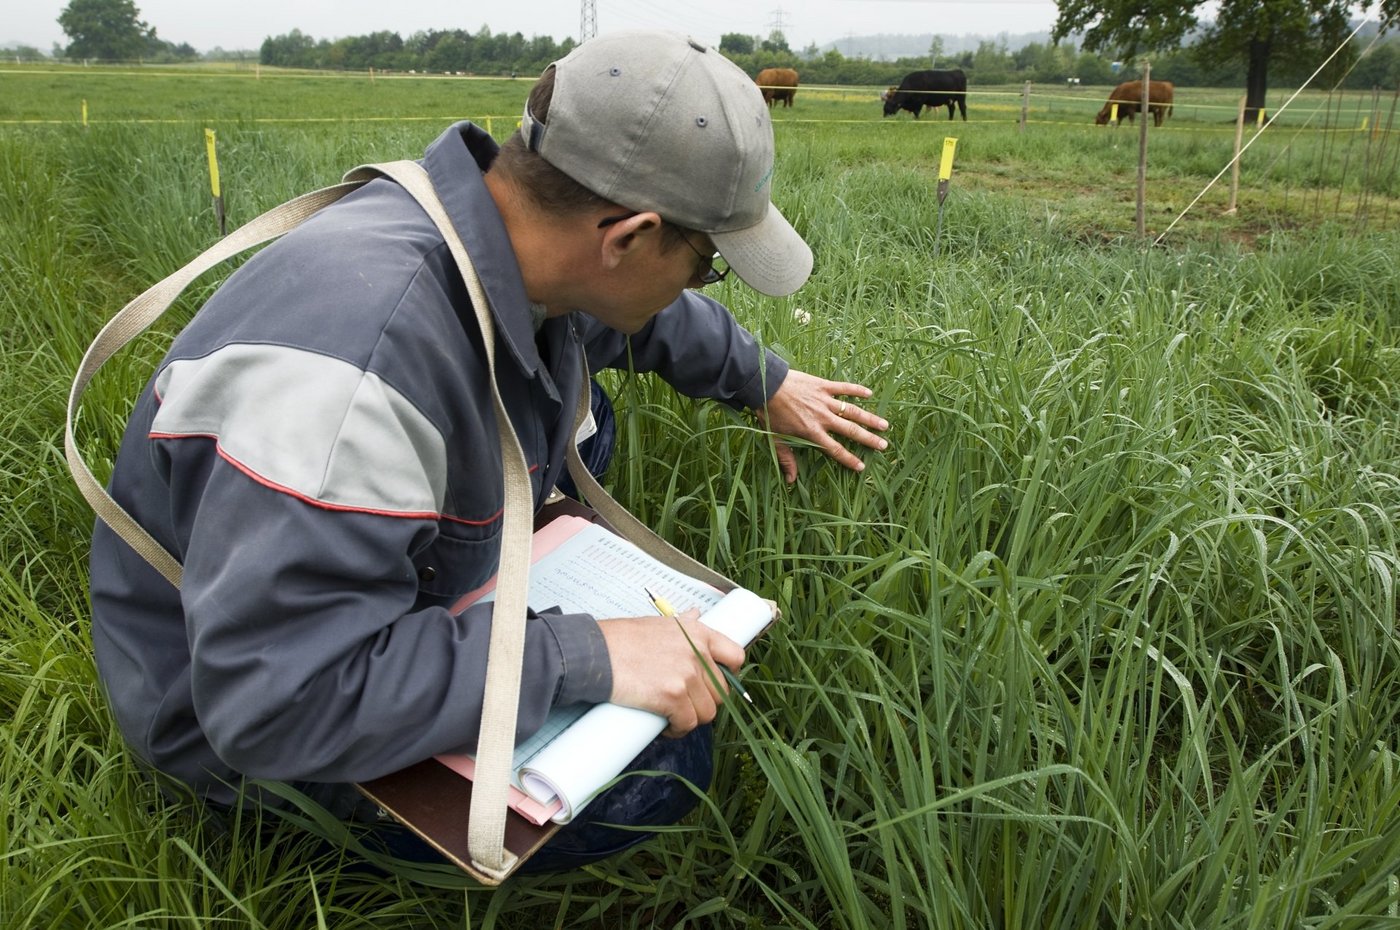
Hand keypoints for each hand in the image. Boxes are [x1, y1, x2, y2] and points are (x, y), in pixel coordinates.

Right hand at [597, 610, 744, 736]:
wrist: (596, 653)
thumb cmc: (621, 640)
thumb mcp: (659, 623)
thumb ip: (682, 623)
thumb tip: (695, 613)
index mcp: (698, 633)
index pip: (735, 656)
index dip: (729, 675)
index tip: (716, 684)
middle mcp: (697, 652)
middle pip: (721, 691)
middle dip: (705, 702)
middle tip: (686, 704)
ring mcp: (687, 674)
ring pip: (707, 712)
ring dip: (691, 719)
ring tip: (674, 716)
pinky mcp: (673, 696)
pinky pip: (687, 723)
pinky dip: (678, 730)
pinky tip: (666, 725)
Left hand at [754, 369, 889, 482]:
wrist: (764, 384)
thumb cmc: (769, 412)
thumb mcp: (775, 438)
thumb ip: (786, 459)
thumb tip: (790, 481)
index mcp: (812, 432)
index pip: (835, 449)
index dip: (849, 459)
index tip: (861, 467)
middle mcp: (822, 418)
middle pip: (850, 430)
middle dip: (868, 439)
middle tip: (883, 445)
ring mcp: (824, 401)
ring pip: (852, 410)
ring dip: (869, 418)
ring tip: (885, 424)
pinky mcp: (823, 386)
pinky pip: (843, 388)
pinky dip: (857, 390)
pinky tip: (869, 393)